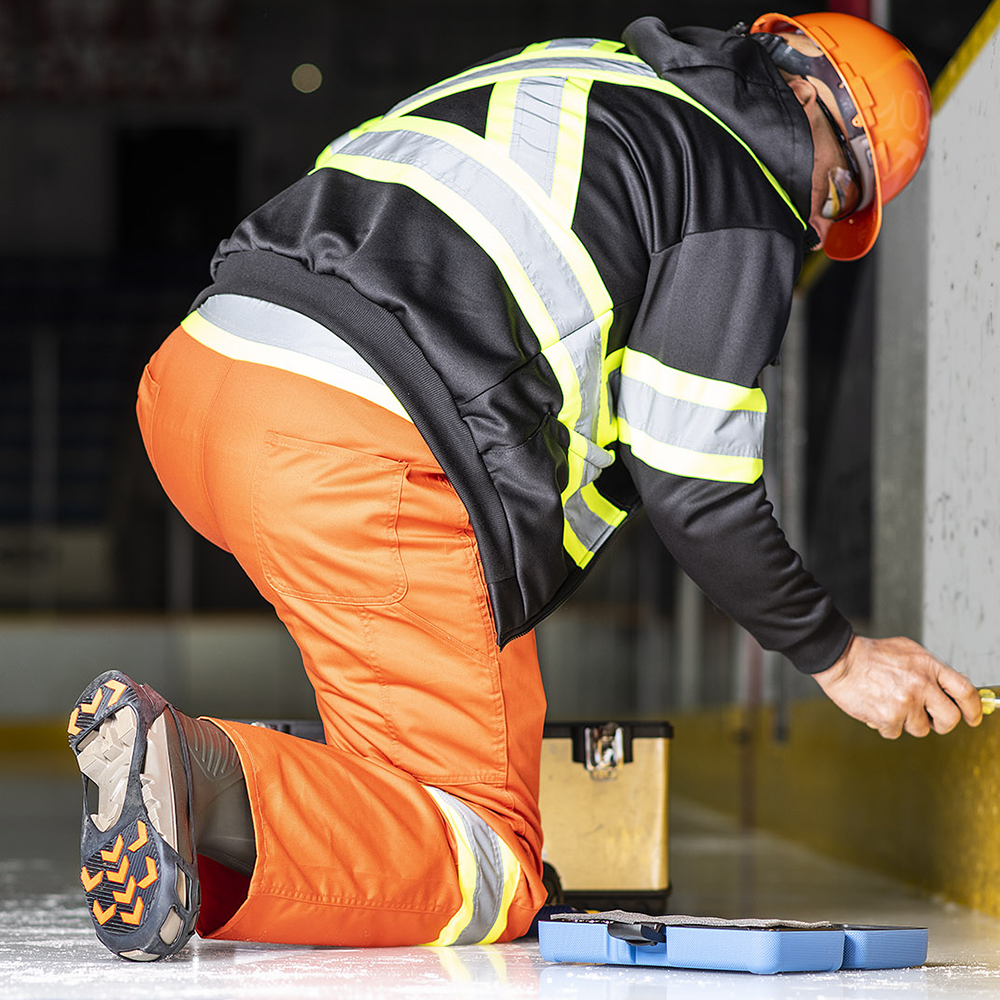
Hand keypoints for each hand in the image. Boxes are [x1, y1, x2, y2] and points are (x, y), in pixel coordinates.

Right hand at [812, 634, 981, 738]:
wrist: (840, 660)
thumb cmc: (872, 654)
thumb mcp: (908, 651)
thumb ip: (931, 669)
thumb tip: (952, 688)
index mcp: (928, 666)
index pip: (965, 691)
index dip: (974, 709)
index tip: (973, 717)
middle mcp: (920, 684)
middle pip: (950, 718)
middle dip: (942, 723)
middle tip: (930, 718)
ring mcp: (905, 703)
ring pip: (921, 728)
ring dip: (907, 721)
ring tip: (890, 702)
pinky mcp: (888, 718)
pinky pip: (896, 732)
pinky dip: (886, 724)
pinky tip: (877, 707)